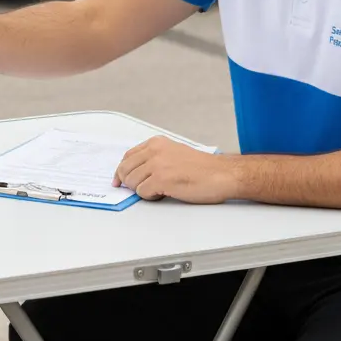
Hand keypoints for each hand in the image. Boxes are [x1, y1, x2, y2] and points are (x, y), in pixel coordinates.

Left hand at [113, 137, 238, 203]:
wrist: (221, 174)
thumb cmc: (201, 168)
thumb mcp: (173, 153)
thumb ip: (154, 158)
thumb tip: (135, 172)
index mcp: (156, 143)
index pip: (128, 156)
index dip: (121, 171)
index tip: (119, 180)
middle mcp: (154, 151)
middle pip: (125, 169)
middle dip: (129, 182)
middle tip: (140, 189)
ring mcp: (157, 164)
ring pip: (132, 182)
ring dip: (141, 190)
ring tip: (158, 191)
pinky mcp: (161, 179)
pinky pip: (142, 192)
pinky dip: (149, 197)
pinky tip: (162, 195)